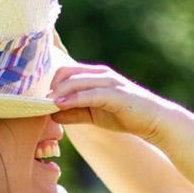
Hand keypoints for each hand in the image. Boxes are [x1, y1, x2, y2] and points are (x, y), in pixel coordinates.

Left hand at [48, 63, 181, 142]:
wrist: (156, 121)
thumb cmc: (126, 116)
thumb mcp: (95, 115)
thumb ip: (75, 112)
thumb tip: (52, 114)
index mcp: (96, 75)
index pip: (65, 71)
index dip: (49, 82)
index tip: (37, 97)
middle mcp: (101, 74)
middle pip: (66, 72)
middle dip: (49, 86)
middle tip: (38, 102)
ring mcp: (109, 82)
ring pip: (75, 81)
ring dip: (57, 92)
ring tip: (44, 104)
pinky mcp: (116, 94)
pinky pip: (89, 93)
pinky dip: (72, 98)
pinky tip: (59, 105)